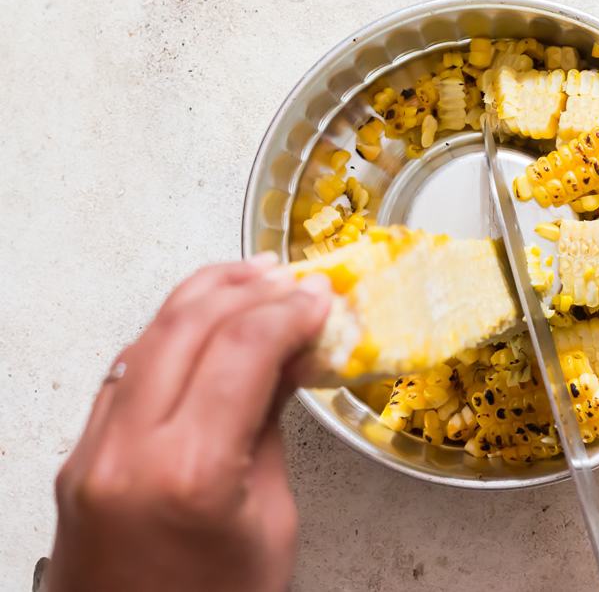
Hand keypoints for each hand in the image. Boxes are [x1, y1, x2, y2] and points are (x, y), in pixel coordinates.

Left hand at [47, 257, 332, 591]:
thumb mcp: (272, 520)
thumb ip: (270, 427)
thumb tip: (289, 358)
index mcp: (190, 473)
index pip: (242, 349)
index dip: (289, 310)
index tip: (320, 298)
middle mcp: (128, 452)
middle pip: (188, 326)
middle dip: (247, 288)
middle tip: (292, 279)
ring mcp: (92, 453)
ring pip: (146, 336)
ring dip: (203, 296)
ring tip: (250, 277)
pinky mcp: (79, 458)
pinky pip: (124, 371)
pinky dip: (168, 333)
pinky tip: (202, 323)